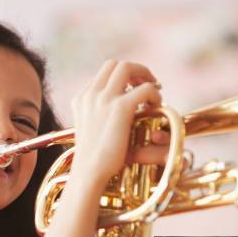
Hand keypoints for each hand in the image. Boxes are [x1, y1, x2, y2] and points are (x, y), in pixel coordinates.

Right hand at [69, 60, 161, 185]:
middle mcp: (91, 94)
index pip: (103, 74)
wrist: (89, 172)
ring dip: (144, 75)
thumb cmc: (92, 160)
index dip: (122, 77)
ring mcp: (104, 99)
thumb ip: (98, 116)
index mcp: (81, 99)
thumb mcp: (90, 131)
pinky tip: (156, 105)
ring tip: (154, 91)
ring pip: (127, 67)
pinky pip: (144, 89)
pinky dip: (154, 93)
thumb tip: (114, 114)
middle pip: (114, 64)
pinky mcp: (120, 108)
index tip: (134, 88)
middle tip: (147, 83)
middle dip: (134, 70)